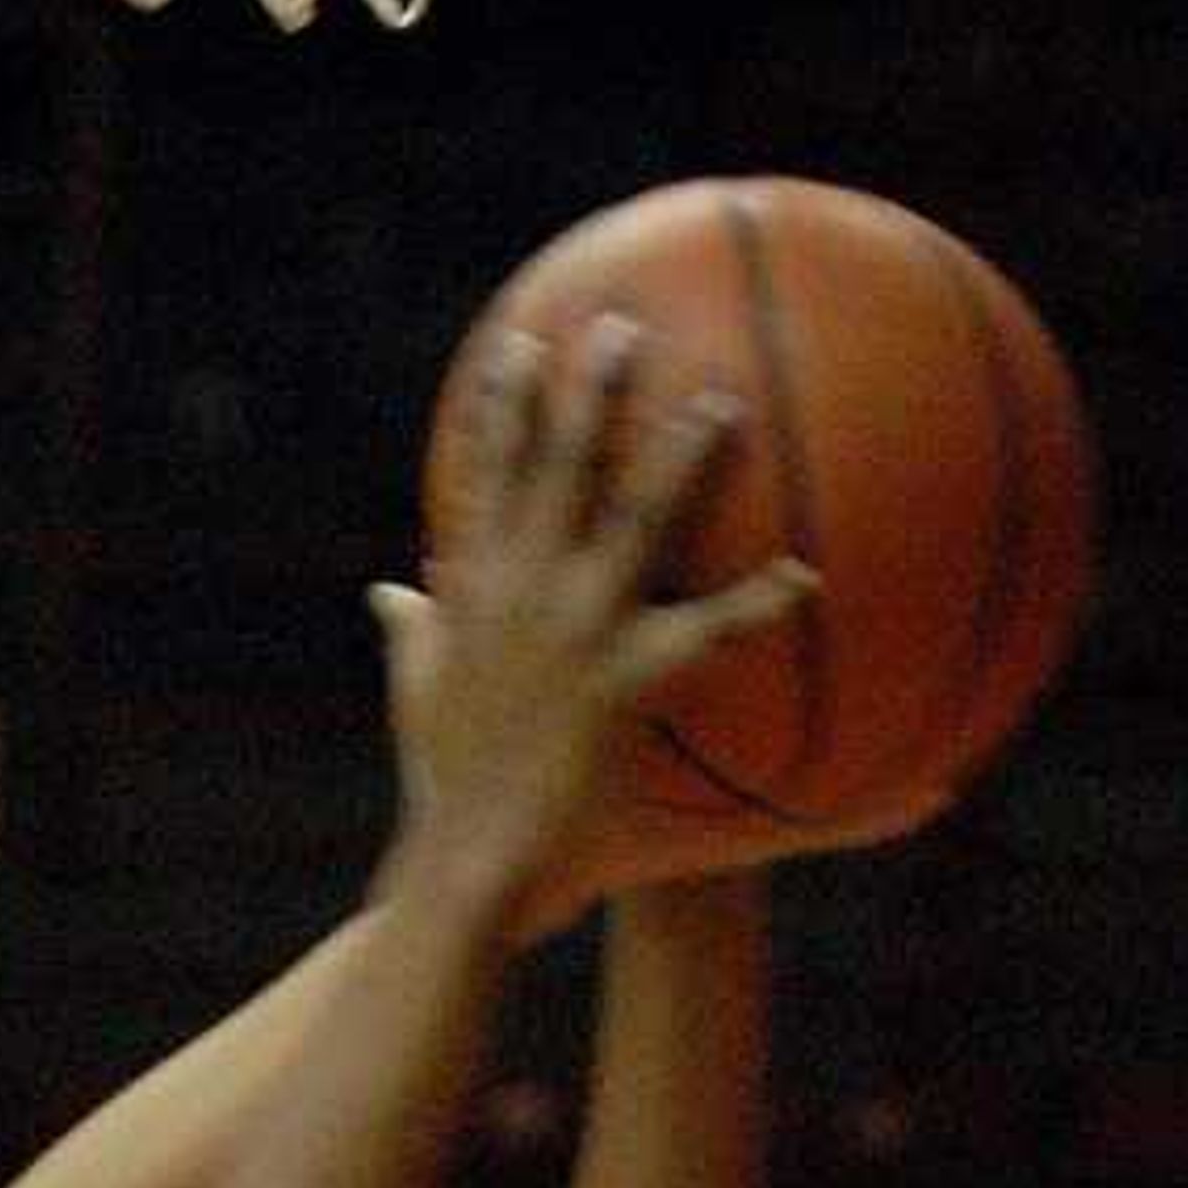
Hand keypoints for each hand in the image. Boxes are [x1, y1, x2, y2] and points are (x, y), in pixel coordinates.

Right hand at [379, 324, 811, 931]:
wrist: (470, 860)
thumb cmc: (445, 786)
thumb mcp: (414, 696)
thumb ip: (408, 633)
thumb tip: (385, 591)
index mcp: (470, 594)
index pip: (482, 478)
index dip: (500, 408)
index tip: (519, 347)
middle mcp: (517, 596)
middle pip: (552, 471)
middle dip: (584, 395)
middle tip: (619, 328)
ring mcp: (568, 633)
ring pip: (628, 524)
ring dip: (674, 459)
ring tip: (717, 405)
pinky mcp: (618, 683)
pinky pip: (701, 633)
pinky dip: (753, 606)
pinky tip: (802, 577)